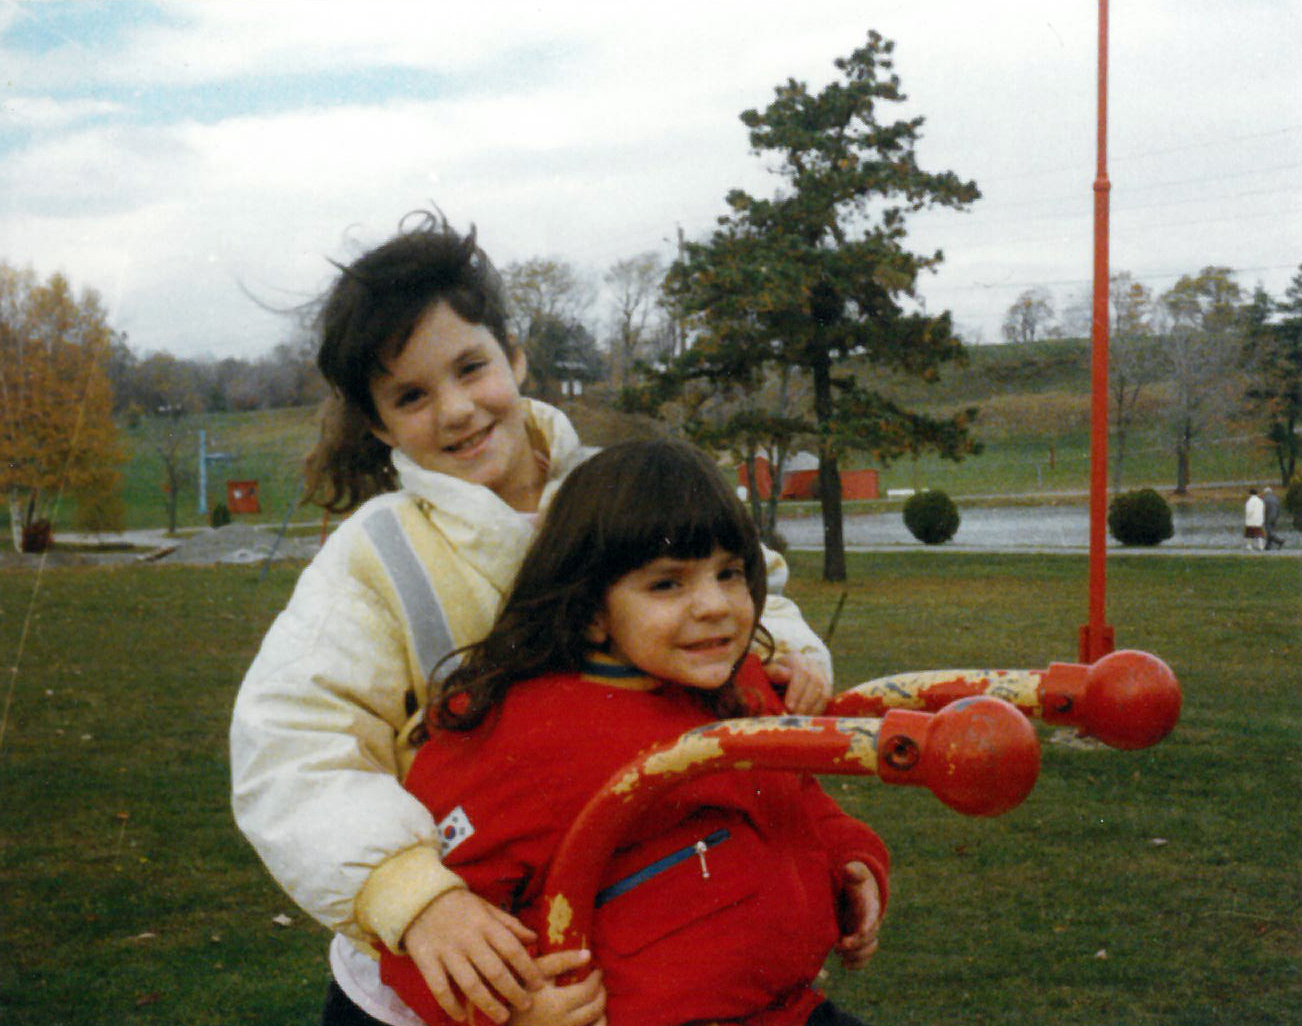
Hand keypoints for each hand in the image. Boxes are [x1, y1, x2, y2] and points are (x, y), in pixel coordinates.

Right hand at [403, 888, 544, 1023]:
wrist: (417, 897)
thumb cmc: (458, 904)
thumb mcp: (485, 906)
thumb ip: (509, 924)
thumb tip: (534, 939)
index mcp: (484, 923)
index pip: (511, 949)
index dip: (527, 968)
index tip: (539, 984)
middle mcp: (468, 939)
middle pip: (494, 971)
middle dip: (513, 992)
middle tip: (526, 1005)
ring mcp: (446, 952)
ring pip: (470, 985)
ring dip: (489, 1005)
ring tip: (503, 1018)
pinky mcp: (426, 961)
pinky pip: (440, 989)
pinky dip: (451, 1005)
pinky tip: (462, 1017)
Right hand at [511, 950, 606, 1025]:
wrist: (503, 1023)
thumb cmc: (519, 992)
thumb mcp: (535, 973)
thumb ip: (560, 961)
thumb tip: (588, 955)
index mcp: (557, 1003)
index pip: (589, 990)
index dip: (597, 978)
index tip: (597, 970)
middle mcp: (564, 1023)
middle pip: (596, 1008)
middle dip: (602, 992)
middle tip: (599, 983)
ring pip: (597, 1024)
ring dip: (602, 1010)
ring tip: (597, 999)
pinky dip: (598, 1024)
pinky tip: (592, 1017)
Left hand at [766, 653, 830, 714]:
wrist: (780, 678)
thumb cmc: (772, 677)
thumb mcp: (768, 673)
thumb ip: (774, 672)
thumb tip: (787, 675)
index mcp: (796, 658)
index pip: (801, 672)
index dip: (796, 690)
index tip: (789, 706)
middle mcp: (811, 664)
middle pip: (815, 681)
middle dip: (805, 702)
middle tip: (795, 717)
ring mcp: (821, 674)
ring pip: (823, 690)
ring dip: (812, 708)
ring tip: (800, 719)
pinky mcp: (826, 686)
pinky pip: (826, 698)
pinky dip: (818, 710)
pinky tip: (807, 718)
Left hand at [836, 861, 882, 969]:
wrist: (860, 892)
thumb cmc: (856, 882)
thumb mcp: (855, 873)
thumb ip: (853, 872)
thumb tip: (848, 869)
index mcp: (871, 905)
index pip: (872, 916)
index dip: (867, 925)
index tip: (861, 932)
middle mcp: (872, 921)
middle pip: (870, 937)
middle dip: (857, 944)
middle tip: (839, 946)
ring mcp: (867, 933)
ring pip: (869, 949)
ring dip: (856, 956)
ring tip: (840, 955)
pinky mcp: (861, 942)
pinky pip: (864, 957)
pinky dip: (857, 964)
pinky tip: (845, 965)